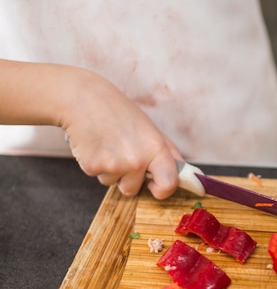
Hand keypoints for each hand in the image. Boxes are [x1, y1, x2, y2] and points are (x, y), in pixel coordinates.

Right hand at [61, 69, 179, 198]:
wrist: (81, 98)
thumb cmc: (119, 112)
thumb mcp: (150, 129)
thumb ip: (167, 153)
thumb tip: (184, 174)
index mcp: (156, 148)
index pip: (169, 183)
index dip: (162, 190)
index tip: (155, 186)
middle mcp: (137, 159)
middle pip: (133, 189)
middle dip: (127, 178)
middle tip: (121, 152)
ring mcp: (114, 165)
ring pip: (113, 183)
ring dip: (110, 170)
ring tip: (107, 144)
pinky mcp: (92, 166)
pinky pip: (98, 176)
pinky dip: (95, 165)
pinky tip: (95, 144)